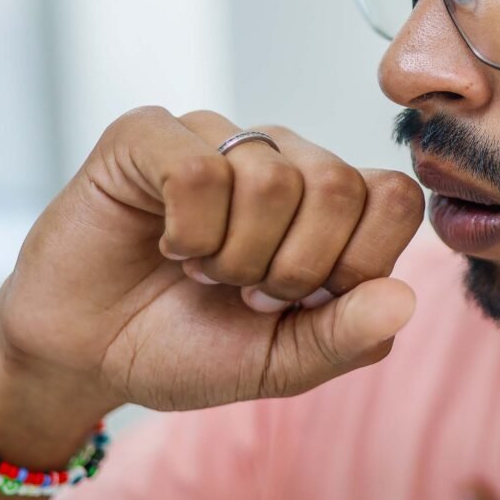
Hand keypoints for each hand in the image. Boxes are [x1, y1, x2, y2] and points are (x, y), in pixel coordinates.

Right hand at [0, 107, 424, 412]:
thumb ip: (348, 336)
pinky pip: (200, 171)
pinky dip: (187, 232)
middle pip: (339, 187)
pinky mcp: (153, 135)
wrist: (93, 354)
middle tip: (245, 290)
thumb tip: (406, 298)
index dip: (358, 261)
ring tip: (204, 270)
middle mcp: (287, 162)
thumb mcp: (283, 363)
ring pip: (271, 179)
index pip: (397, 199)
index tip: (305, 300)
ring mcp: (222, 141)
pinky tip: (169, 244)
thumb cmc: (193, 348)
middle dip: (290, 269)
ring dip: (233, 256)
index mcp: (332, 210)